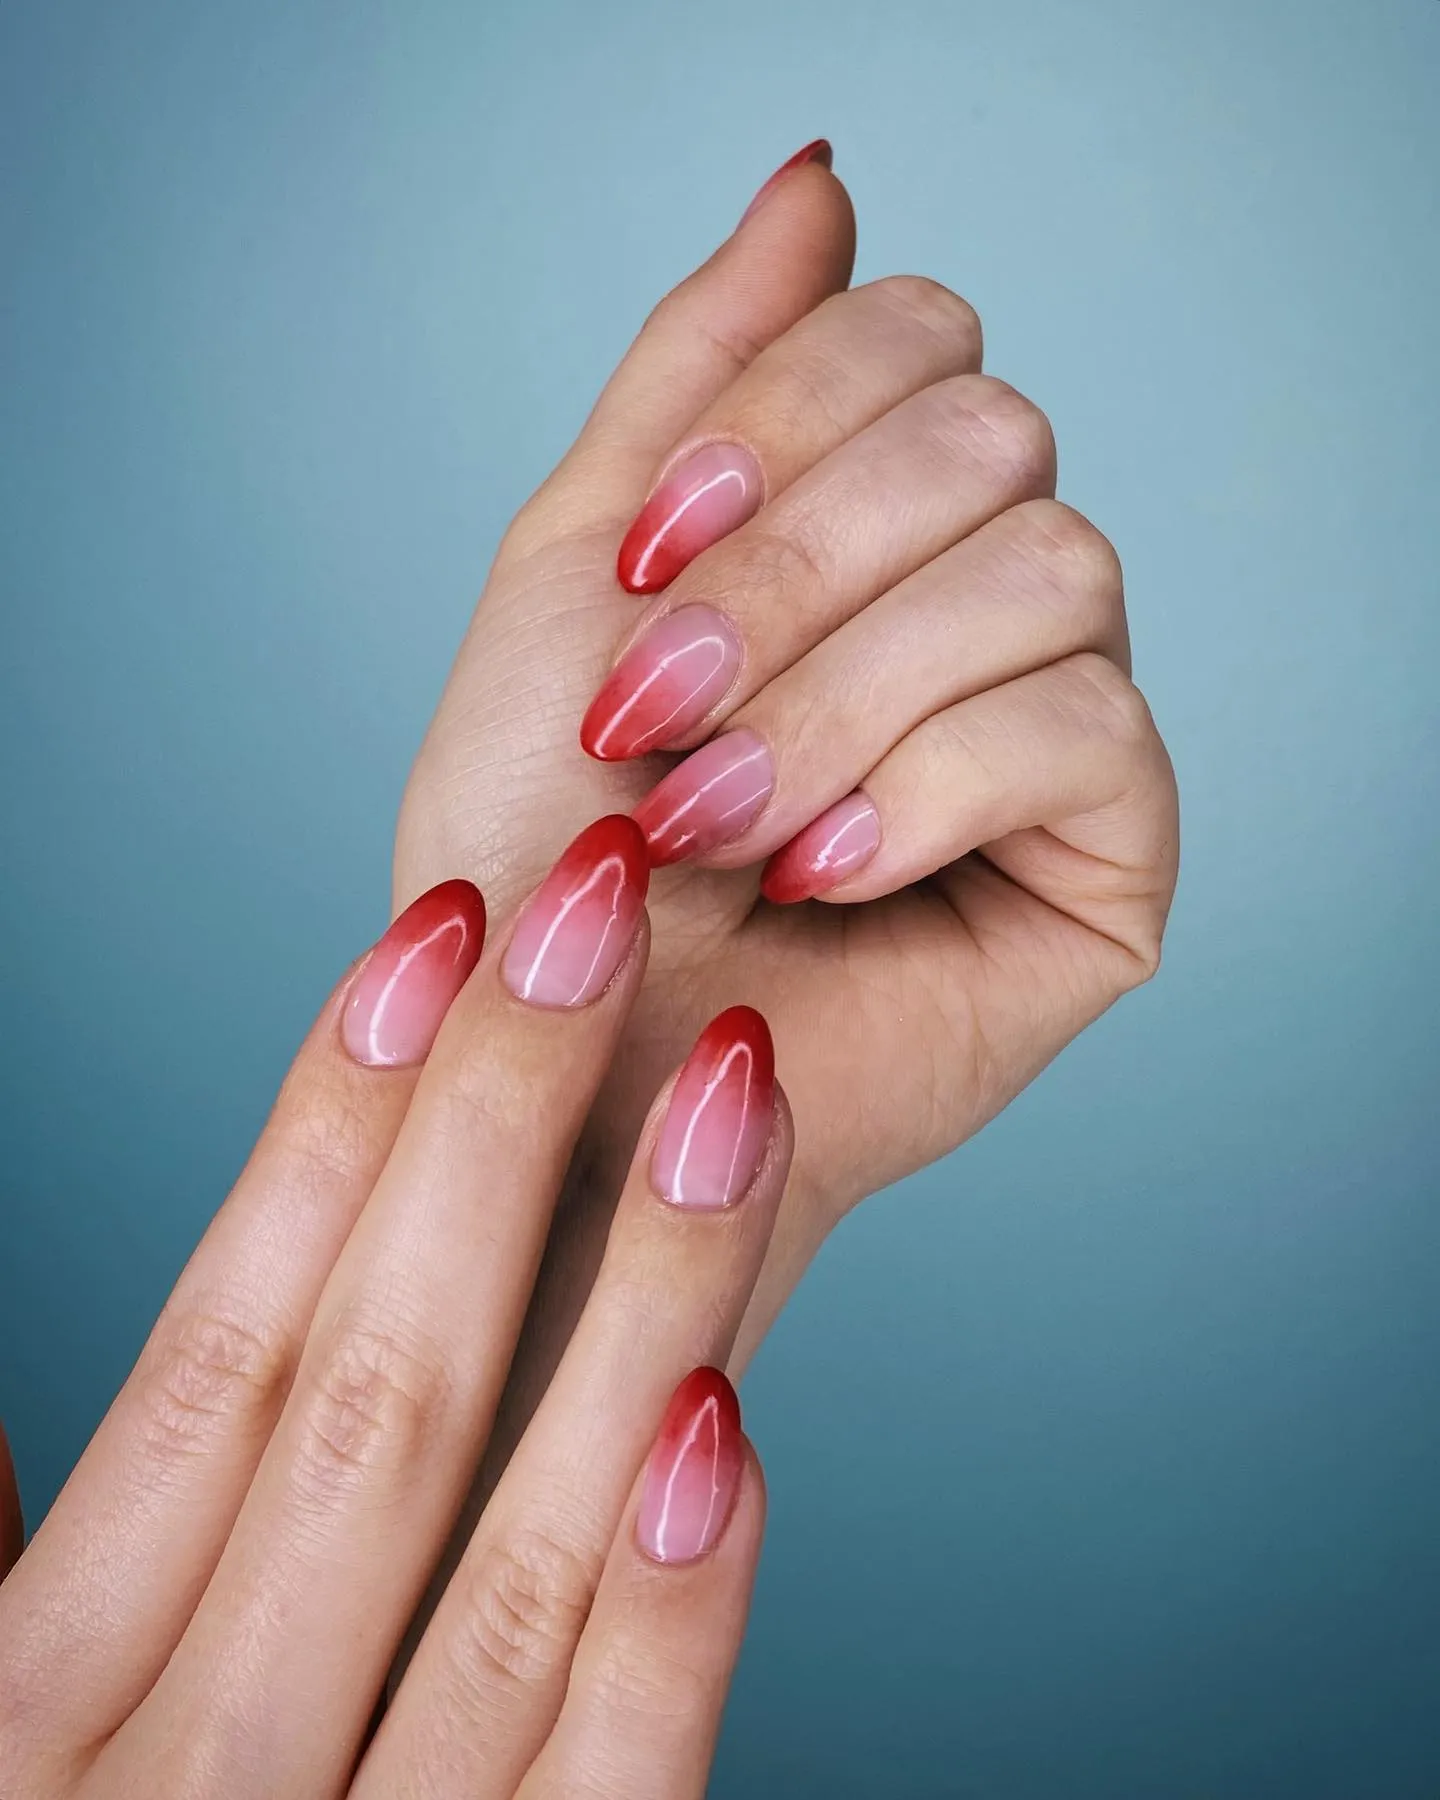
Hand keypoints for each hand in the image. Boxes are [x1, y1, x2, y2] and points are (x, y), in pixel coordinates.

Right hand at [0, 823, 787, 1798]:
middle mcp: (166, 1787)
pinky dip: (672, 1604)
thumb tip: (28, 1388)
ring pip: (512, 1546)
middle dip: (491, 1125)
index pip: (215, 1343)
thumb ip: (12, 1558)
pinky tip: (731, 1410)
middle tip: (589, 911)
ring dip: (634, 1293)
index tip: (431, 937)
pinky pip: (599, 1788)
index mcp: (15, 1701)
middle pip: (370, 1392)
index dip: (330, 1121)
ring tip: (721, 1074)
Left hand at [394, 146, 1178, 1367]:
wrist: (558, 1061)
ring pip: (1052, 570)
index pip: (922, 335)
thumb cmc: (547, 831)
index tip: (640, 562)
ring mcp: (1061, 720)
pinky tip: (821, 873)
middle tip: (659, 710)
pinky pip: (1088, 730)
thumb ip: (704, 360)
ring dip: (841, 693)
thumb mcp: (583, 557)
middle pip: (995, 434)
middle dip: (795, 569)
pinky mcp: (1113, 855)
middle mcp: (983, 596)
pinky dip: (925, 788)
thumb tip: (823, 175)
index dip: (781, 420)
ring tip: (716, 821)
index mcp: (870, 514)